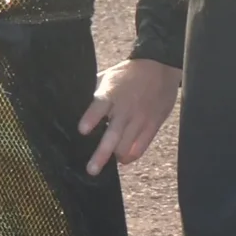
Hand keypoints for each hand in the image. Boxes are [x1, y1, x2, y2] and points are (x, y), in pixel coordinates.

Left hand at [79, 57, 182, 174]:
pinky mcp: (153, 123)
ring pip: (127, 145)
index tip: (83, 130)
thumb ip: (95, 92)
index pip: (99, 107)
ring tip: (109, 163)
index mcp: (111, 94)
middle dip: (102, 154)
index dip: (91, 118)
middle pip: (113, 134)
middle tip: (92, 169)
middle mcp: (125, 108)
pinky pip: (142, 145)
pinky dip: (132, 155)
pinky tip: (125, 159)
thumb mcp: (108, 77)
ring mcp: (140, 118)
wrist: (161, 66)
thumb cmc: (129, 73)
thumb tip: (75, 103)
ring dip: (117, 156)